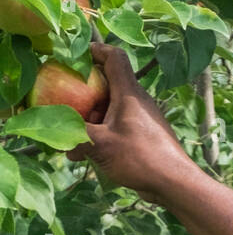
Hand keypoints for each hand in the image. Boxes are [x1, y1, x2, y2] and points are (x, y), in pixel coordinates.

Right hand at [67, 42, 202, 203]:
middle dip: (84, 96)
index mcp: (128, 93)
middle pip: (107, 85)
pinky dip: (101, 136)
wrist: (175, 184)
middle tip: (68, 111)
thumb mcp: (100, 145)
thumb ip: (75, 133)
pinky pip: (117, 128)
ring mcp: (142, 119)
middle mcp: (137, 101)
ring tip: (73, 144)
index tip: (76, 55)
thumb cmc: (141, 158)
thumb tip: (55, 129)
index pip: (114, 58)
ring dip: (90, 122)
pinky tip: (85, 156)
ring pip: (110, 110)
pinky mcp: (144, 136)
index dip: (96, 50)